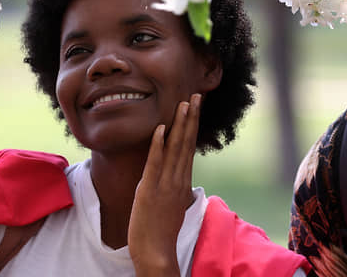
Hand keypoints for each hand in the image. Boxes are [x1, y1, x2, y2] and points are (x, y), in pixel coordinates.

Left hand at [128, 93, 200, 276]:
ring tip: (184, 103)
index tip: (195, 106)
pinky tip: (160, 128)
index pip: (189, 146)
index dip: (192, 125)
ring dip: (179, 124)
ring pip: (175, 148)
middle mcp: (177, 179)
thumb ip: (175, 186)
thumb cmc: (161, 230)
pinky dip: (158, 145)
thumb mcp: (172, 203)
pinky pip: (155, 163)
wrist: (156, 252)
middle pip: (186, 142)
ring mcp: (165, 183)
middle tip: (196, 95)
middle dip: (191, 117)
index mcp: (182, 180)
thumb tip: (178, 176)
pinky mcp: (150, 189)